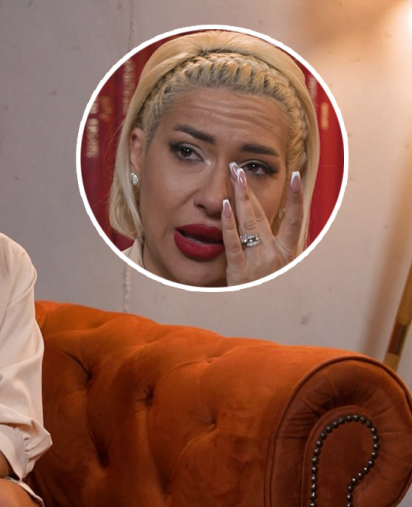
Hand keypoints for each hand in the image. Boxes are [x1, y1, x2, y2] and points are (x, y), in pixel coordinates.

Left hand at [221, 163, 303, 285]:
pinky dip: (229, 224)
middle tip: (239, 168)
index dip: (297, 198)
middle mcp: (275, 257)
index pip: (297, 220)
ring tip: (233, 175)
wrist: (258, 324)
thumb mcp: (277, 272)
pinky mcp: (239, 274)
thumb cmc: (267, 296)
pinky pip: (233, 244)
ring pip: (248, 224)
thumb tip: (267, 223)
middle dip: (250, 190)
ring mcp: (258, 265)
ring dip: (239, 197)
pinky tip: (224, 207)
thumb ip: (274, 249)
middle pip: (262, 216)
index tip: (296, 175)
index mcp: (288, 255)